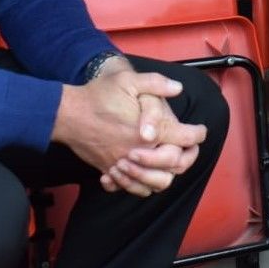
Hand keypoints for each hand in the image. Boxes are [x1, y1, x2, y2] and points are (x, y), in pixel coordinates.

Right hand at [52, 68, 206, 197]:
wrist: (67, 113)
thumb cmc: (98, 95)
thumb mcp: (128, 80)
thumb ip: (155, 83)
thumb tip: (177, 88)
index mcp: (149, 130)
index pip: (184, 138)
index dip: (197, 134)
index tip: (200, 131)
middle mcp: (139, 151)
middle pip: (174, 166)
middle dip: (186, 157)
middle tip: (188, 148)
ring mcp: (124, 163)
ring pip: (154, 183)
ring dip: (165, 175)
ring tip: (169, 164)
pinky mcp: (110, 169)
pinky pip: (131, 187)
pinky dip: (140, 185)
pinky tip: (142, 175)